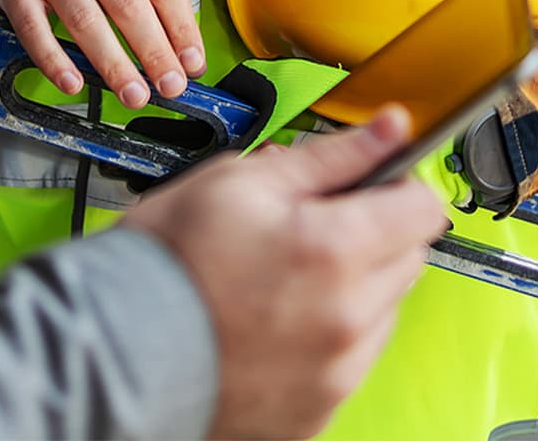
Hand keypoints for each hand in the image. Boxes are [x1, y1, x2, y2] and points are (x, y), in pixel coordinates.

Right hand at [0, 0, 202, 108]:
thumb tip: (181, 49)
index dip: (181, 27)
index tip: (192, 62)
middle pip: (126, 3)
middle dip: (154, 52)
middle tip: (170, 85)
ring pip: (85, 20)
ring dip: (113, 65)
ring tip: (133, 93)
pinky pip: (35, 31)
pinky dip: (55, 62)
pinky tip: (73, 83)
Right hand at [125, 107, 449, 439]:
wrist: (115, 350)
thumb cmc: (164, 265)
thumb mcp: (237, 181)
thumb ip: (327, 157)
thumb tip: (386, 130)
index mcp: (334, 251)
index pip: (422, 208)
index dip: (396, 184)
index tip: (371, 183)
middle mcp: (348, 317)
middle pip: (408, 258)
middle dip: (371, 233)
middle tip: (307, 226)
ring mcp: (336, 370)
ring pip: (381, 310)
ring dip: (351, 287)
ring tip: (280, 279)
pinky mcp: (319, 407)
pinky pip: (350, 360)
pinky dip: (326, 336)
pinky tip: (273, 320)